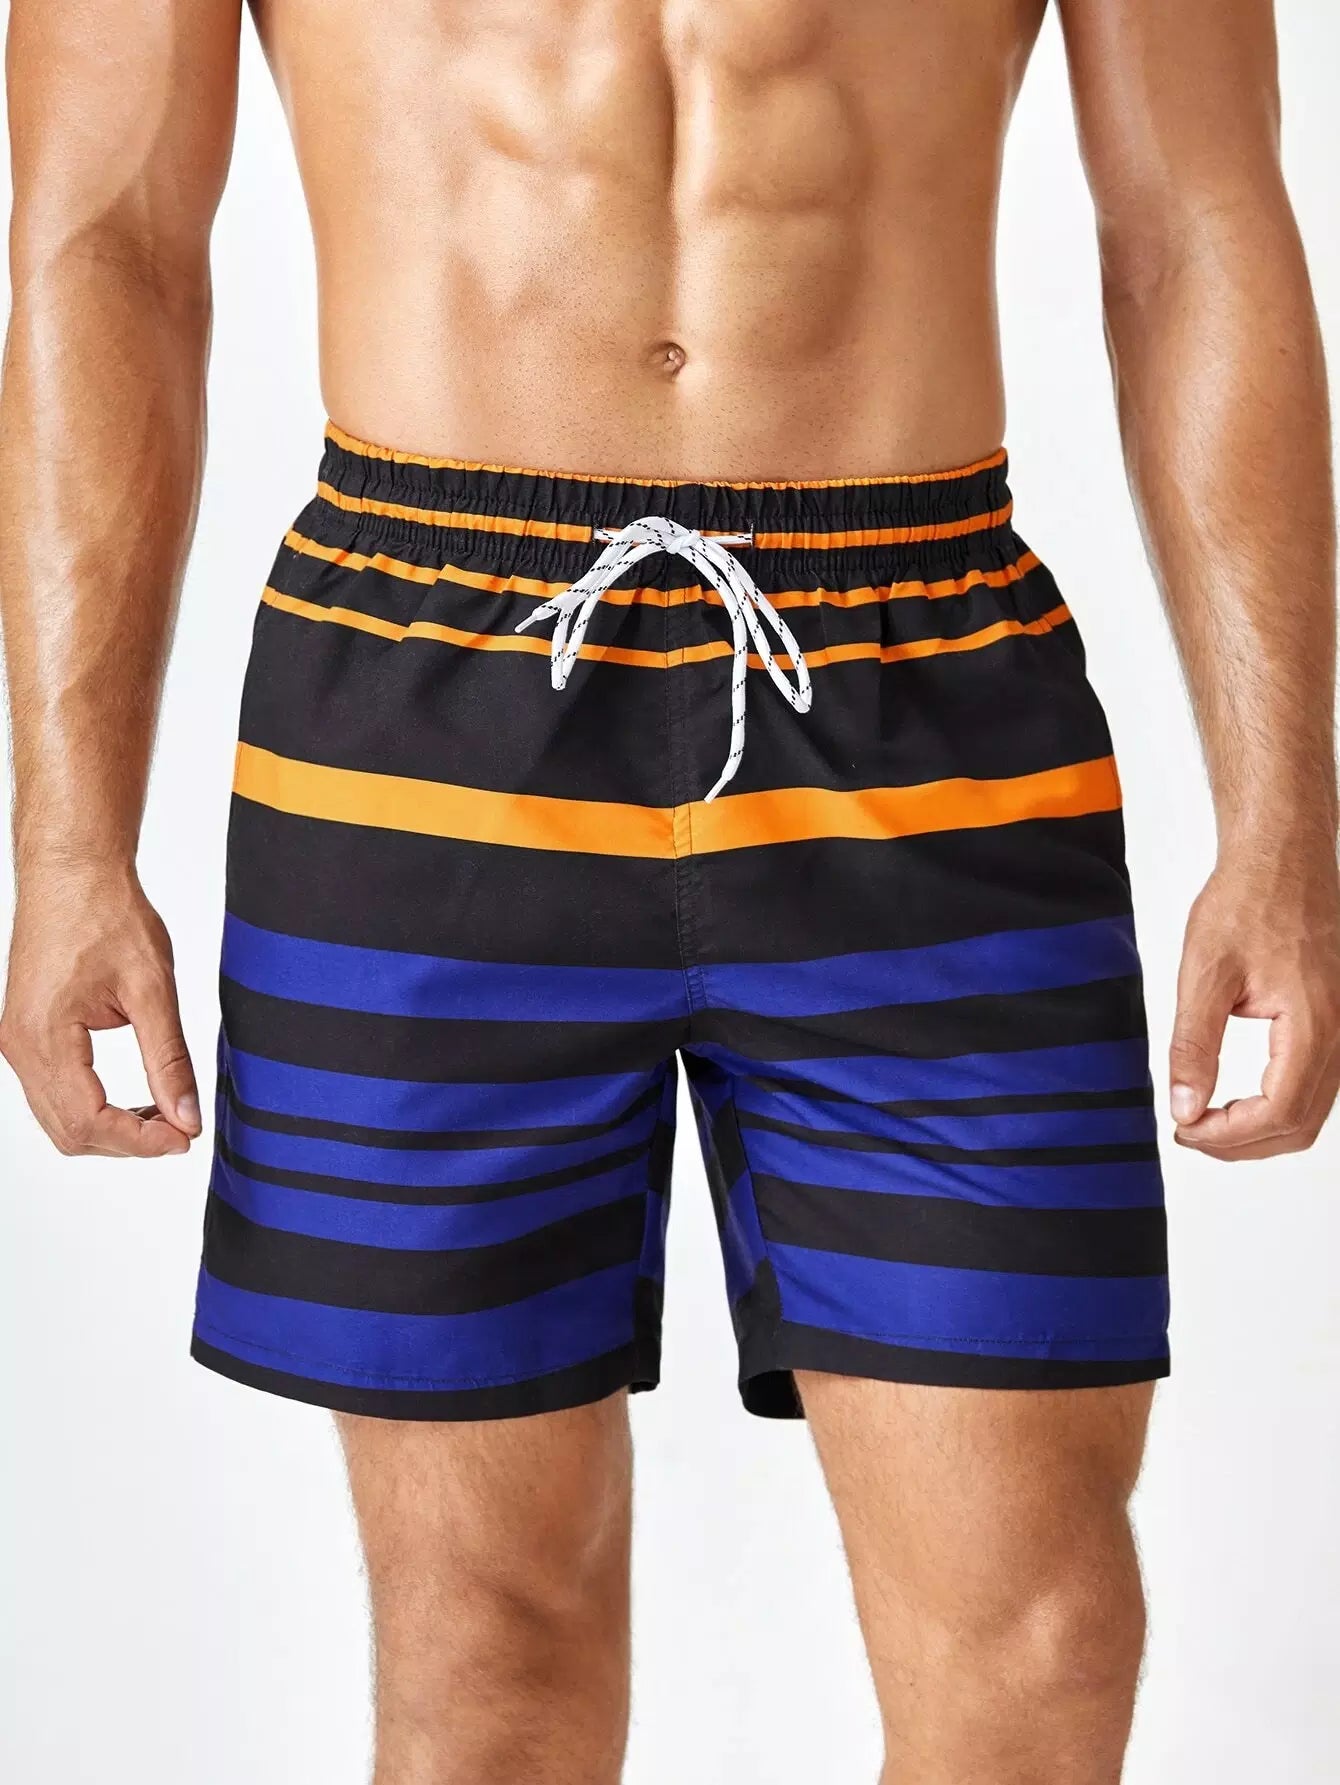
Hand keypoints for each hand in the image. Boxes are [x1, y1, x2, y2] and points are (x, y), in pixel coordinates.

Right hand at [0, 862, 200, 1157]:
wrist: (71, 872)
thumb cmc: (106, 913)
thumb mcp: (152, 987)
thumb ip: (169, 1059)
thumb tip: (187, 1117)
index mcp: (46, 1035)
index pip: (90, 1121)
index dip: (140, 1141)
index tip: (185, 1139)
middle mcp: (20, 1046)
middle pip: (70, 1132)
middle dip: (127, 1142)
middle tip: (181, 1132)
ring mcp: (17, 1041)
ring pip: (59, 1119)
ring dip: (111, 1129)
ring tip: (164, 1117)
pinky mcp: (25, 1033)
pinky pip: (53, 1093)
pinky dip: (93, 1108)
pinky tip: (136, 1099)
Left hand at [1170, 854, 1339, 1159]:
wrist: (1283, 859)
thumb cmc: (1249, 901)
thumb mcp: (1205, 972)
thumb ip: (1194, 1045)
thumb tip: (1185, 1106)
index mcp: (1314, 1024)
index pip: (1278, 1112)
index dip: (1229, 1134)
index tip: (1185, 1128)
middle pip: (1299, 1124)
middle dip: (1241, 1142)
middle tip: (1189, 1132)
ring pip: (1311, 1111)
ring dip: (1259, 1129)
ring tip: (1206, 1120)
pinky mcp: (1335, 1022)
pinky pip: (1316, 1084)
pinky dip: (1277, 1106)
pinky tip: (1237, 1099)